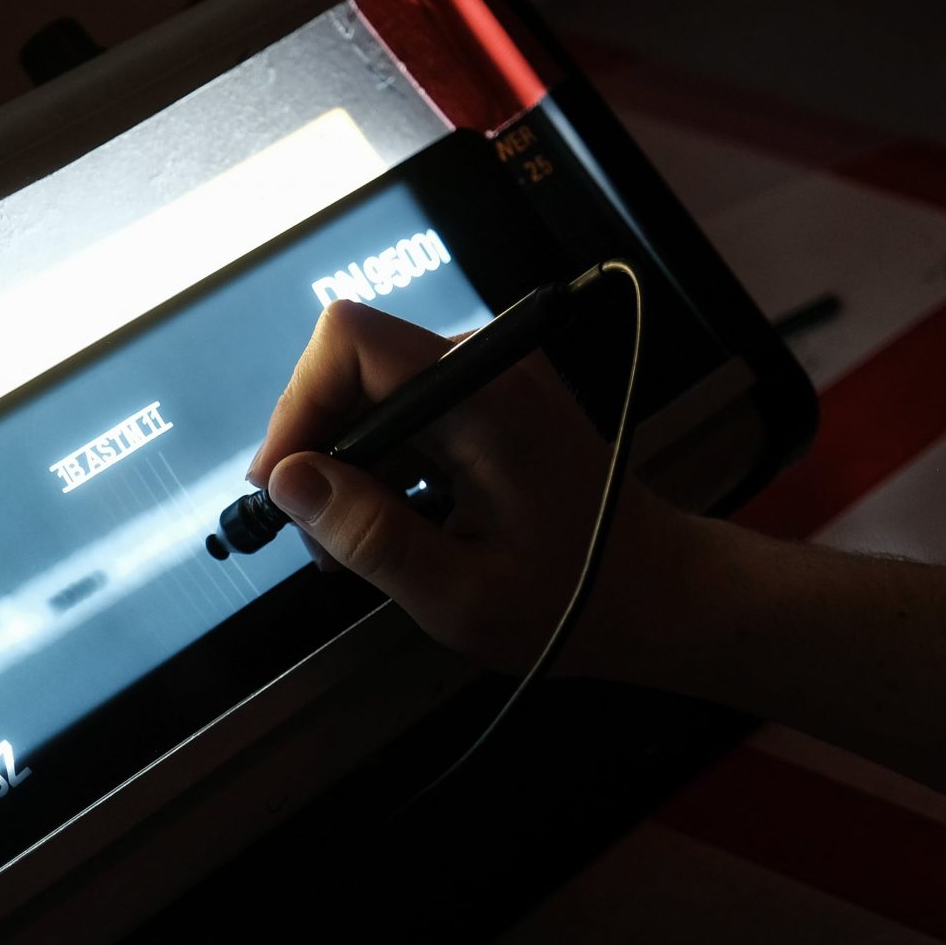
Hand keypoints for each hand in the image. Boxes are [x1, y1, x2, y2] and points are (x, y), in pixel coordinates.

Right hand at [247, 300, 690, 674]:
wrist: (661, 593)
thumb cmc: (572, 602)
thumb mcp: (458, 593)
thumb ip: (369, 534)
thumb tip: (286, 480)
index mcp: (484, 398)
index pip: (350, 342)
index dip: (298, 406)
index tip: (284, 488)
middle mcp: (488, 367)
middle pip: (355, 365)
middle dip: (318, 445)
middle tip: (316, 536)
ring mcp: (494, 380)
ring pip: (375, 393)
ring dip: (348, 464)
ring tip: (351, 548)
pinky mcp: (496, 403)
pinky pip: (409, 412)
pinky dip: (383, 466)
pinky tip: (391, 528)